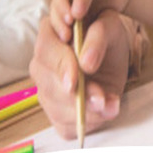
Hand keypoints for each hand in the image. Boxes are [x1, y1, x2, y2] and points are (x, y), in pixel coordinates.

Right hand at [29, 11, 129, 138]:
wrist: (111, 57)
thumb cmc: (106, 38)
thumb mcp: (110, 27)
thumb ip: (98, 37)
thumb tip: (86, 63)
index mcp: (50, 33)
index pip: (46, 49)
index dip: (62, 63)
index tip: (81, 72)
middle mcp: (41, 62)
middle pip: (47, 82)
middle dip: (75, 93)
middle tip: (99, 98)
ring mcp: (45, 88)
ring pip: (54, 106)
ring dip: (82, 110)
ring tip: (107, 105)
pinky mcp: (55, 111)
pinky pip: (63, 124)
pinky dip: (84, 123)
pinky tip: (104, 112)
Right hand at [50, 0, 137, 43]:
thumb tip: (75, 14)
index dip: (62, 3)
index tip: (71, 17)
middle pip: (56, 5)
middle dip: (61, 20)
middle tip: (67, 35)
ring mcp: (69, 0)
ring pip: (61, 16)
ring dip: (63, 28)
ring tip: (70, 40)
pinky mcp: (75, 13)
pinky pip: (70, 23)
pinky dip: (72, 33)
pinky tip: (75, 43)